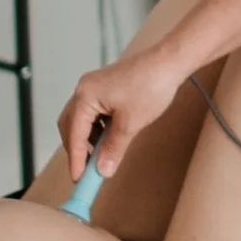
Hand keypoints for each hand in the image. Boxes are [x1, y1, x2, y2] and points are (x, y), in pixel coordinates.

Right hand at [58, 46, 181, 180]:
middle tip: (86, 170)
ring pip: (82, 119)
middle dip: (78, 149)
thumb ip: (113, 149)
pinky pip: (93, 112)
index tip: (78, 179)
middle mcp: (84, 89)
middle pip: (70, 125)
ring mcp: (94, 86)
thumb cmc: (151, 86)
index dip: (76, 159)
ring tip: (101, 156)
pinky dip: (97, 128)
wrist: (170, 62)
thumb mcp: (131, 124)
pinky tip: (110, 138)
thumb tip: (102, 170)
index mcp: (85, 96)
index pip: (74, 134)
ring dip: (88, 139)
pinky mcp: (105, 87)